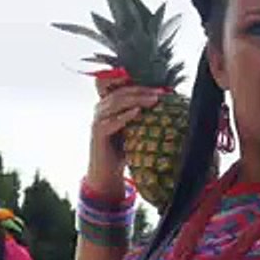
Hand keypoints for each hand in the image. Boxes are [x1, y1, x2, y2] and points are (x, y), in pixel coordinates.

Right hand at [86, 72, 163, 198]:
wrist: (107, 171)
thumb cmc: (121, 149)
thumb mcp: (132, 127)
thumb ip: (139, 114)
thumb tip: (160, 102)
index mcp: (108, 105)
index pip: (125, 90)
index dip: (142, 88)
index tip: (161, 90)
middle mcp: (100, 110)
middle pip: (121, 94)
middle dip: (141, 92)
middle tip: (158, 94)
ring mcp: (97, 120)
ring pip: (117, 104)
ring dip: (136, 100)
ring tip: (152, 101)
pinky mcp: (98, 132)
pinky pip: (112, 121)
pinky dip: (125, 115)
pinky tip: (137, 112)